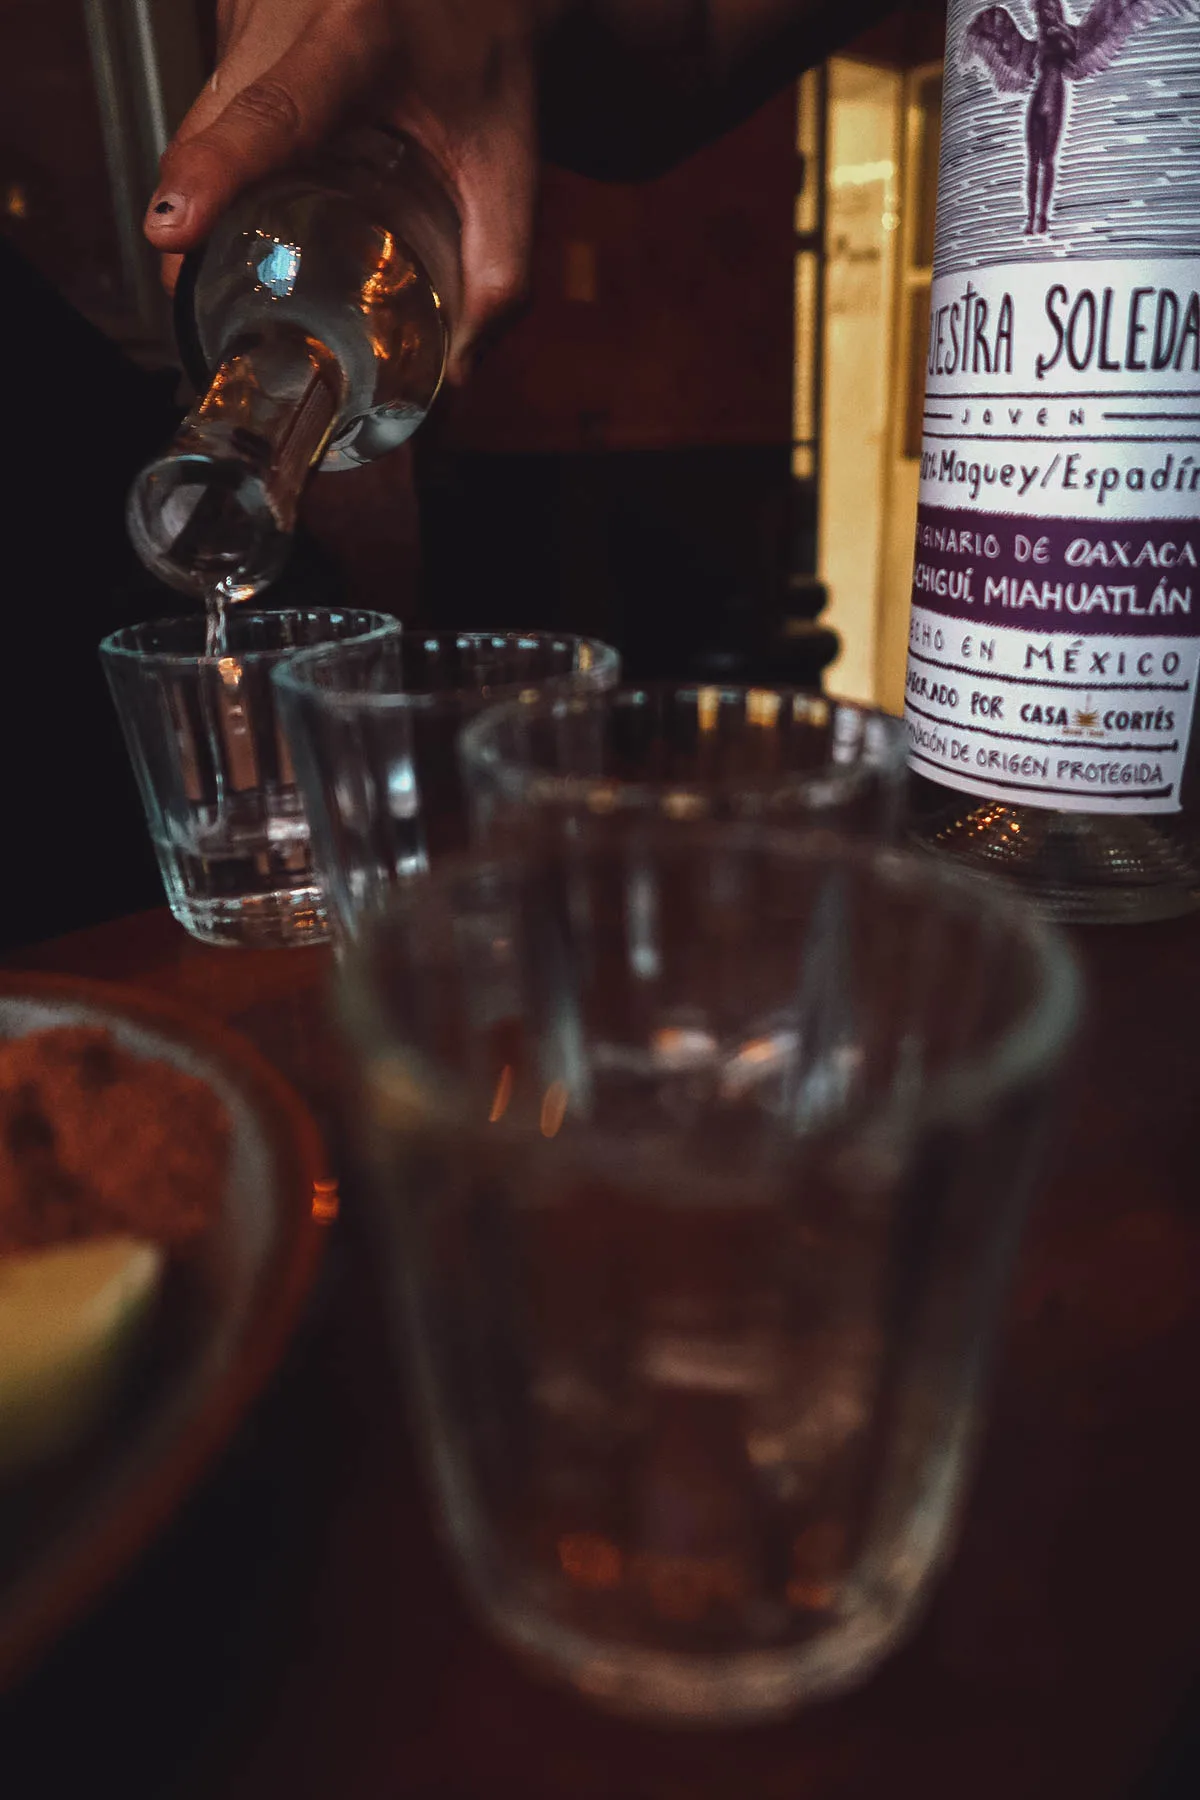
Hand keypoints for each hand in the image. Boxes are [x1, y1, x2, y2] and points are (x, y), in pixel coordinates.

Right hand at [144, 0, 556, 380]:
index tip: (176, 230)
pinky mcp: (228, 20)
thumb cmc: (486, 54)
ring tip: (239, 259)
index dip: (216, 173)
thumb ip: (499, 268)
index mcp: (358, 36)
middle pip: (208, 133)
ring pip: (197, 128)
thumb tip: (462, 370)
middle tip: (205, 307)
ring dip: (211, 202)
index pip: (272, 113)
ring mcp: (245, 10)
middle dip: (196, 231)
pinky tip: (260, 199)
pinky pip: (209, 112)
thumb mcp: (507, 160)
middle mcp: (286, 11)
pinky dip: (225, 168)